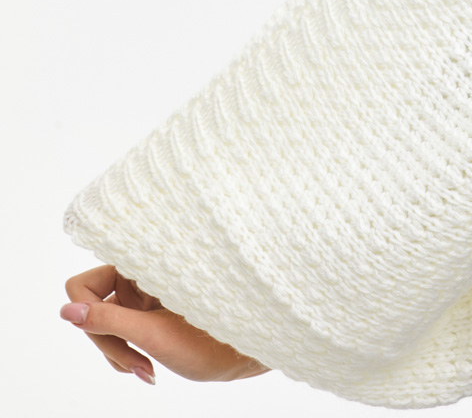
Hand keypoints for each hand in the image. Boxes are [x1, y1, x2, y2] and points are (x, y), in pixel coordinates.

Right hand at [61, 264, 270, 384]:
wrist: (243, 350)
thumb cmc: (208, 339)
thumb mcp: (153, 333)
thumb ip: (108, 321)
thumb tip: (65, 311)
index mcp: (142, 264)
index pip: (82, 285)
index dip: (92, 316)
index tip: (117, 338)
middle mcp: (138, 274)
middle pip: (91, 309)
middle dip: (109, 342)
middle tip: (137, 366)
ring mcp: (141, 295)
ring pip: (101, 325)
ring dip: (118, 352)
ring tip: (147, 370)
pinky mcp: (146, 312)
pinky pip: (117, 334)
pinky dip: (126, 354)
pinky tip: (147, 368)